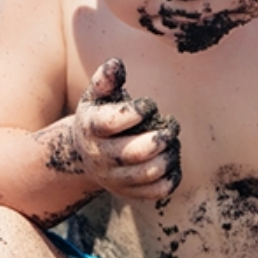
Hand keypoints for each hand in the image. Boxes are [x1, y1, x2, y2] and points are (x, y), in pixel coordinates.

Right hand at [68, 58, 181, 199]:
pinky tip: (173, 162)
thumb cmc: (98, 116)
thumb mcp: (96, 96)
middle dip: (160, 139)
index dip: (136, 112)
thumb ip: (106, 80)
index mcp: (92, 128)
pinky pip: (156, 191)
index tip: (149, 105)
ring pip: (147, 174)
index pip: (111, 123)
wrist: (84, 154)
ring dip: (168, 157)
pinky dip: (171, 178)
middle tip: (172, 127)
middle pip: (134, 153)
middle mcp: (100, 156)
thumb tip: (116, 64)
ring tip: (173, 143)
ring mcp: (114, 178)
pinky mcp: (128, 193)